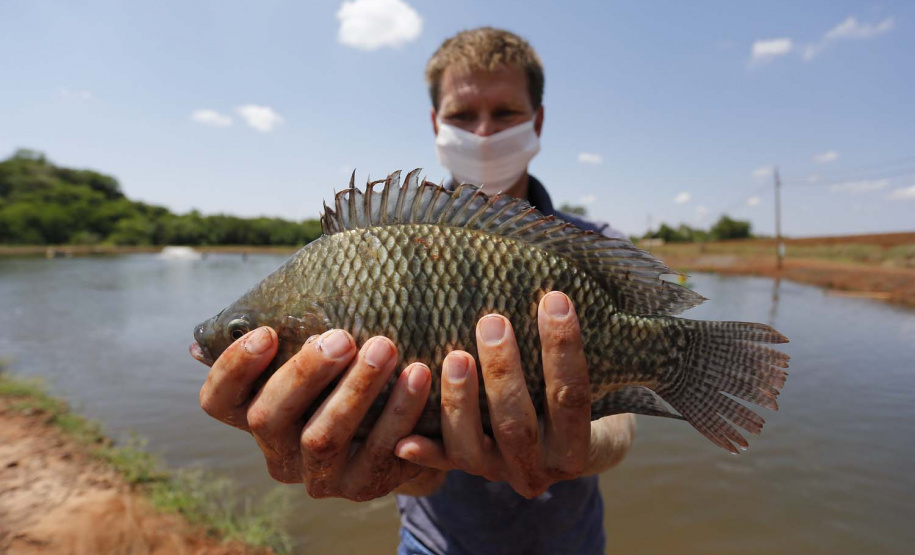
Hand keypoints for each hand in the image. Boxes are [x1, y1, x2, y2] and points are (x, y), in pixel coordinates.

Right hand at [198, 327, 432, 500]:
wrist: (410, 425)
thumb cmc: (351, 373)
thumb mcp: (323, 359)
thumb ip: (292, 338)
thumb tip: (228, 323)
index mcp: (254, 415)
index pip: (218, 402)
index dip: (234, 369)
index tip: (267, 332)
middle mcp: (278, 453)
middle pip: (268, 419)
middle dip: (304, 374)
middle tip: (342, 337)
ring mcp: (317, 476)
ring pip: (323, 437)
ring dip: (355, 389)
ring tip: (384, 347)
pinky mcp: (362, 487)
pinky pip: (380, 452)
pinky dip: (400, 411)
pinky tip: (418, 376)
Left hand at [394, 291, 600, 498]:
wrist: (558, 451)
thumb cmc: (571, 395)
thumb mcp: (595, 381)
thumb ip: (577, 350)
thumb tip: (564, 290)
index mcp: (576, 447)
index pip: (572, 397)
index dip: (563, 348)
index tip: (554, 299)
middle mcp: (536, 468)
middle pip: (517, 426)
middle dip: (503, 373)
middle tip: (492, 321)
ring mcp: (496, 472)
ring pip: (471, 448)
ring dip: (460, 402)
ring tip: (454, 356)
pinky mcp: (463, 470)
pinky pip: (438, 463)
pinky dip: (423, 452)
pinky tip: (404, 438)